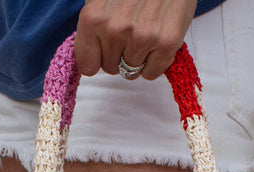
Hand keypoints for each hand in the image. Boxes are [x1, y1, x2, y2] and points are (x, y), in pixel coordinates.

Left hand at [73, 0, 197, 80]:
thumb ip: (93, 24)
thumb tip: (89, 57)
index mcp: (93, 17)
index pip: (87, 64)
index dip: (96, 58)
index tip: (103, 50)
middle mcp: (115, 30)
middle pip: (110, 68)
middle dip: (119, 54)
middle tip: (131, 30)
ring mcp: (142, 37)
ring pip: (132, 71)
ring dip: (138, 57)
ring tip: (146, 30)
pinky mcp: (167, 42)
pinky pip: (152, 72)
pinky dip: (155, 61)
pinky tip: (157, 38)